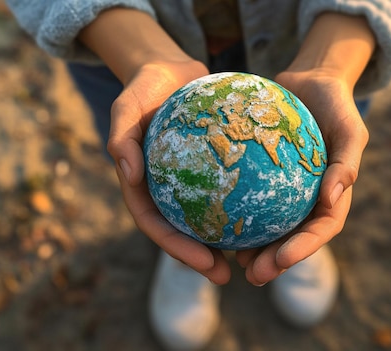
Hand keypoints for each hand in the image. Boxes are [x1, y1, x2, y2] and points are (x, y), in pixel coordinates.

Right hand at [107, 60, 232, 284]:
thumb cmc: (144, 86)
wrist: (170, 70)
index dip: (176, 248)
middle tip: (227, 275)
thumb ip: (121, 137)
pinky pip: (228, 189)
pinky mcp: (210, 168)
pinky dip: (243, 203)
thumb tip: (128, 174)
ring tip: (252, 257)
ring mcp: (188, 181)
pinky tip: (269, 211)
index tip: (203, 262)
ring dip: (225, 240)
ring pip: (206, 217)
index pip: (155, 225)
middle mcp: (164, 189)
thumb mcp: (125, 104)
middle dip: (202, 259)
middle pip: (181, 231)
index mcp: (141, 186)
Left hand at [235, 69, 368, 284]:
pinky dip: (236, 212)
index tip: (281, 261)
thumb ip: (346, 163)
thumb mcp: (350, 128)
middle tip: (252, 275)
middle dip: (275, 261)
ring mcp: (286, 190)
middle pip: (293, 237)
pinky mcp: (264, 176)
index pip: (321, 229)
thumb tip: (332, 200)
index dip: (303, 249)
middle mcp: (309, 199)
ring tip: (231, 261)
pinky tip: (214, 221)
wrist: (312, 81)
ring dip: (254, 248)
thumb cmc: (335, 104)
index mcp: (333, 195)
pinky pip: (249, 196)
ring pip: (270, 225)